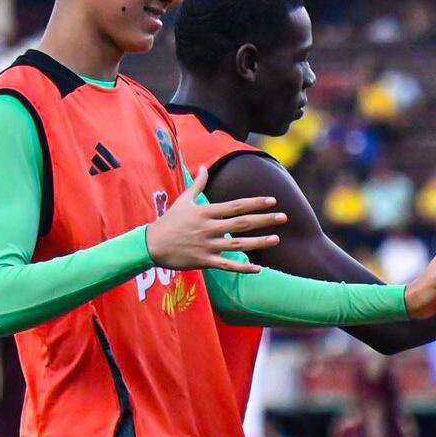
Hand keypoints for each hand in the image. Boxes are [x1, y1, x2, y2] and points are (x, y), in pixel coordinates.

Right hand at [147, 168, 285, 272]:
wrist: (151, 244)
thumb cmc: (169, 221)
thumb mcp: (183, 200)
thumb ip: (197, 184)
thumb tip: (203, 167)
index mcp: (206, 212)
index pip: (236, 206)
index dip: (255, 203)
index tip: (273, 201)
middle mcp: (209, 228)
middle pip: (242, 223)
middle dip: (264, 220)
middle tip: (284, 217)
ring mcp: (207, 246)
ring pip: (238, 244)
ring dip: (259, 242)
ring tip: (277, 239)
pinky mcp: (204, 261)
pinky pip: (226, 265)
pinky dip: (242, 268)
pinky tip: (258, 269)